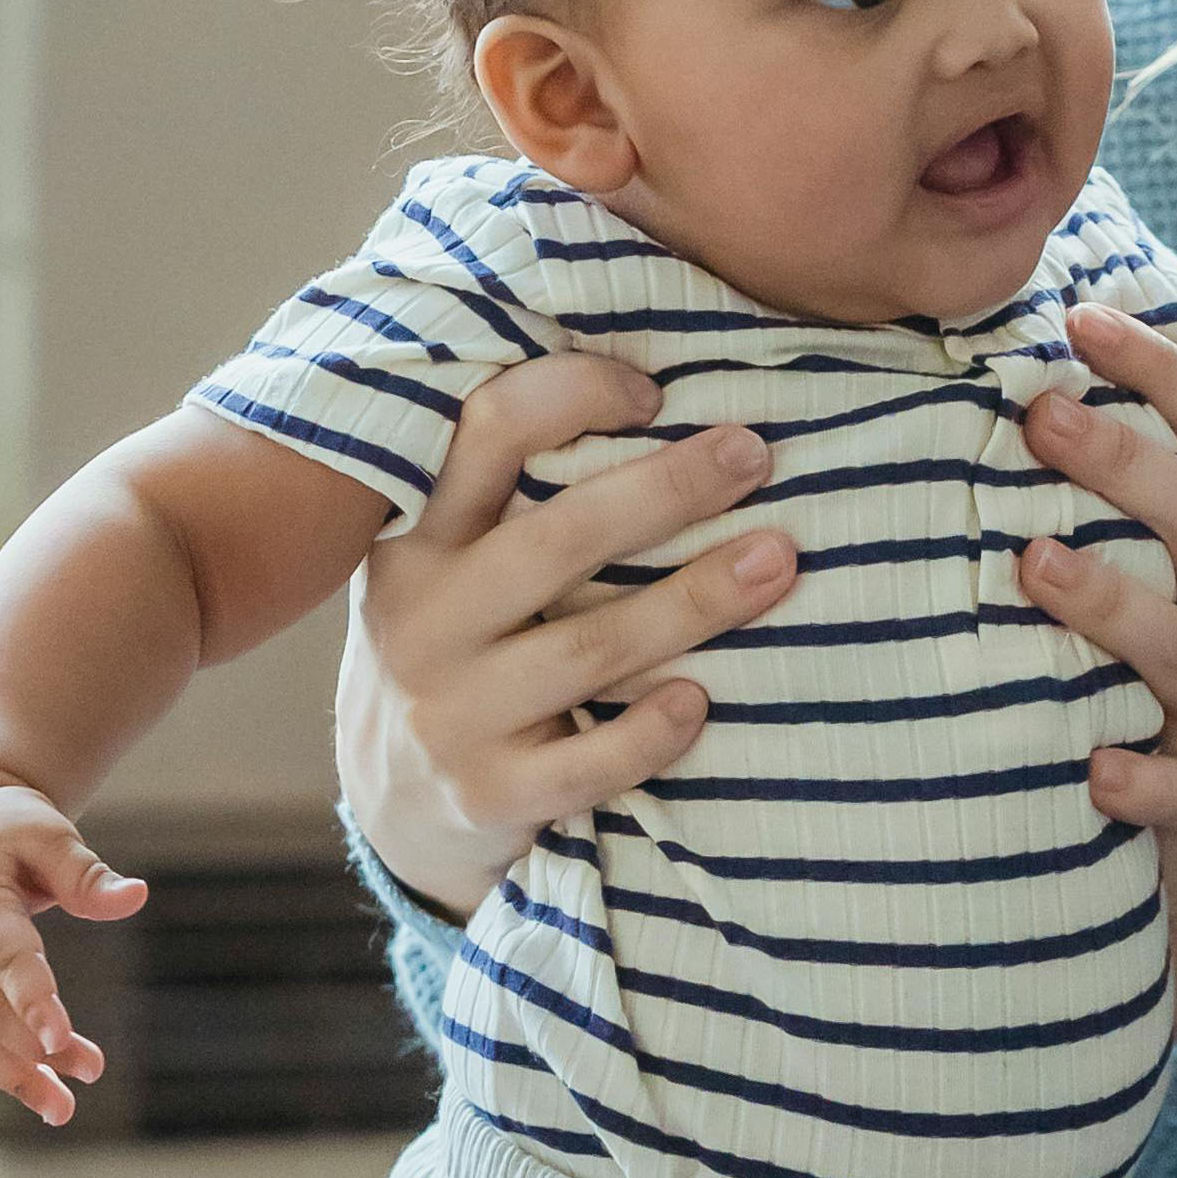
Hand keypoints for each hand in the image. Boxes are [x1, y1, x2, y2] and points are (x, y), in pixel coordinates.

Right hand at [0, 784, 146, 1124]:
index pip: (5, 960)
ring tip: (63, 1109)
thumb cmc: (4, 827)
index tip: (62, 1038)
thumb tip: (136, 897)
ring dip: (14, 1075)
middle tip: (75, 1089)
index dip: (32, 1001)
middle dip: (27, 1055)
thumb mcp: (48, 835)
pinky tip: (44, 1090)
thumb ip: (87, 874)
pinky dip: (2, 1066)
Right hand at [338, 353, 799, 916]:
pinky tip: (701, 700)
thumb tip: (666, 383)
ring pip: (587, 649)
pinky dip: (648, 731)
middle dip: (666, 491)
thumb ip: (516, 489)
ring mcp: (450, 712)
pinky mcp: (489, 794)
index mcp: (418, 536)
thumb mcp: (455, 558)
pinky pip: (585, 764)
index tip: (655, 391)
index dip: (571, 396)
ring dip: (694, 602)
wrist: (397, 794)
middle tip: (753, 455)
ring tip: (779, 562)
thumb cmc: (463, 638)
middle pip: (555, 540)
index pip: (484, 433)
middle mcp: (424, 618)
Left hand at [1020, 303, 1176, 1034]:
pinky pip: (1176, 787)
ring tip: (1033, 565)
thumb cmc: (1116, 677)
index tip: (1080, 315)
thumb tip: (964, 378)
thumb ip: (1069, 496)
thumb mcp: (1119, 577)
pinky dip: (1141, 777)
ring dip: (1111, 599)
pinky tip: (1094, 770)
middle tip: (1039, 417)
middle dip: (1123, 462)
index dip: (1159, 367)